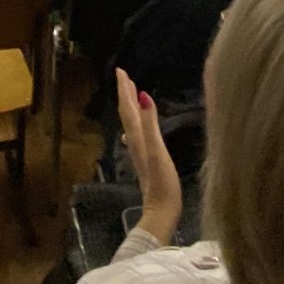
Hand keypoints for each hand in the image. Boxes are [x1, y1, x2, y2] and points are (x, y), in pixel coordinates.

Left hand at [115, 68, 180, 244]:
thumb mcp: (158, 150)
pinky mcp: (146, 162)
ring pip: (132, 124)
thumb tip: (144, 95)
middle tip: (125, 76)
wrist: (161, 212)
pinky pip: (138, 136)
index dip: (124, 89)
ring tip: (132, 95)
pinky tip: (134, 131)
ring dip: (131, 108)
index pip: (128, 108)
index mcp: (137, 138)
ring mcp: (140, 153)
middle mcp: (135, 143)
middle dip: (126, 94)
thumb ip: (150, 124)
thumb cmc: (162, 182)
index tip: (121, 71)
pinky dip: (137, 125)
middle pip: (127, 114)